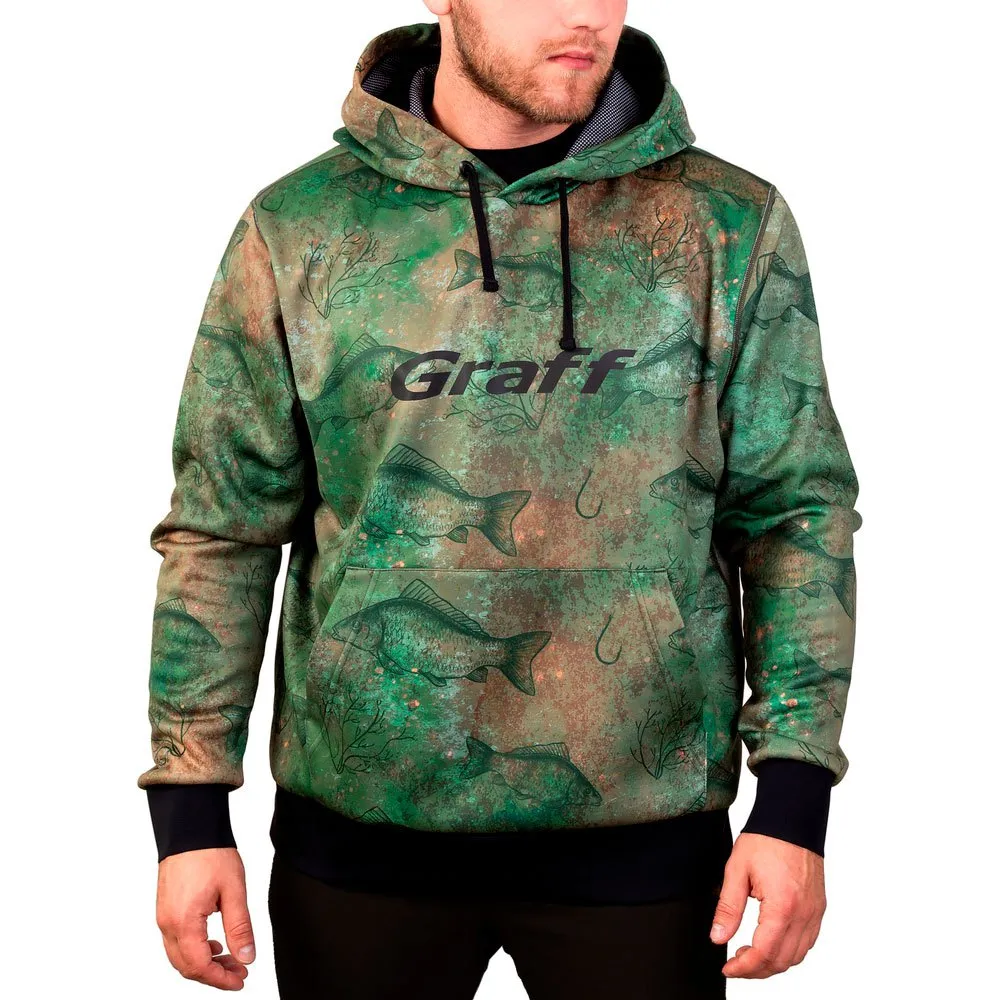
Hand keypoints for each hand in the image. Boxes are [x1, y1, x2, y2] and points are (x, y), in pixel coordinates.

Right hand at [155, 847, 255, 989]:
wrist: (190, 827)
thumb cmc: (210, 853)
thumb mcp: (233, 891)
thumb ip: (240, 927)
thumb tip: (247, 957)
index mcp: (184, 922)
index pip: (200, 966)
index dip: (221, 979)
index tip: (240, 981)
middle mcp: (167, 923)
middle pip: (186, 967)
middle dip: (214, 975)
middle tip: (239, 972)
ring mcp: (163, 917)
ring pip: (179, 956)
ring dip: (204, 963)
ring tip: (231, 958)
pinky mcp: (165, 909)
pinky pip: (176, 941)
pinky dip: (195, 950)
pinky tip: (214, 943)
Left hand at [709, 832, 825, 978]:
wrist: (792, 819)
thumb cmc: (766, 839)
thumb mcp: (737, 870)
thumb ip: (728, 908)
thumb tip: (717, 937)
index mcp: (782, 906)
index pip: (764, 953)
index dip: (744, 968)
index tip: (728, 968)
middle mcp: (804, 914)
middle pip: (782, 961)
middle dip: (757, 970)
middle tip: (736, 963)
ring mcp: (815, 912)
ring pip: (797, 956)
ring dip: (774, 963)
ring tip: (750, 954)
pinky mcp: (818, 908)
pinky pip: (807, 942)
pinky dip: (790, 951)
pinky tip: (772, 942)